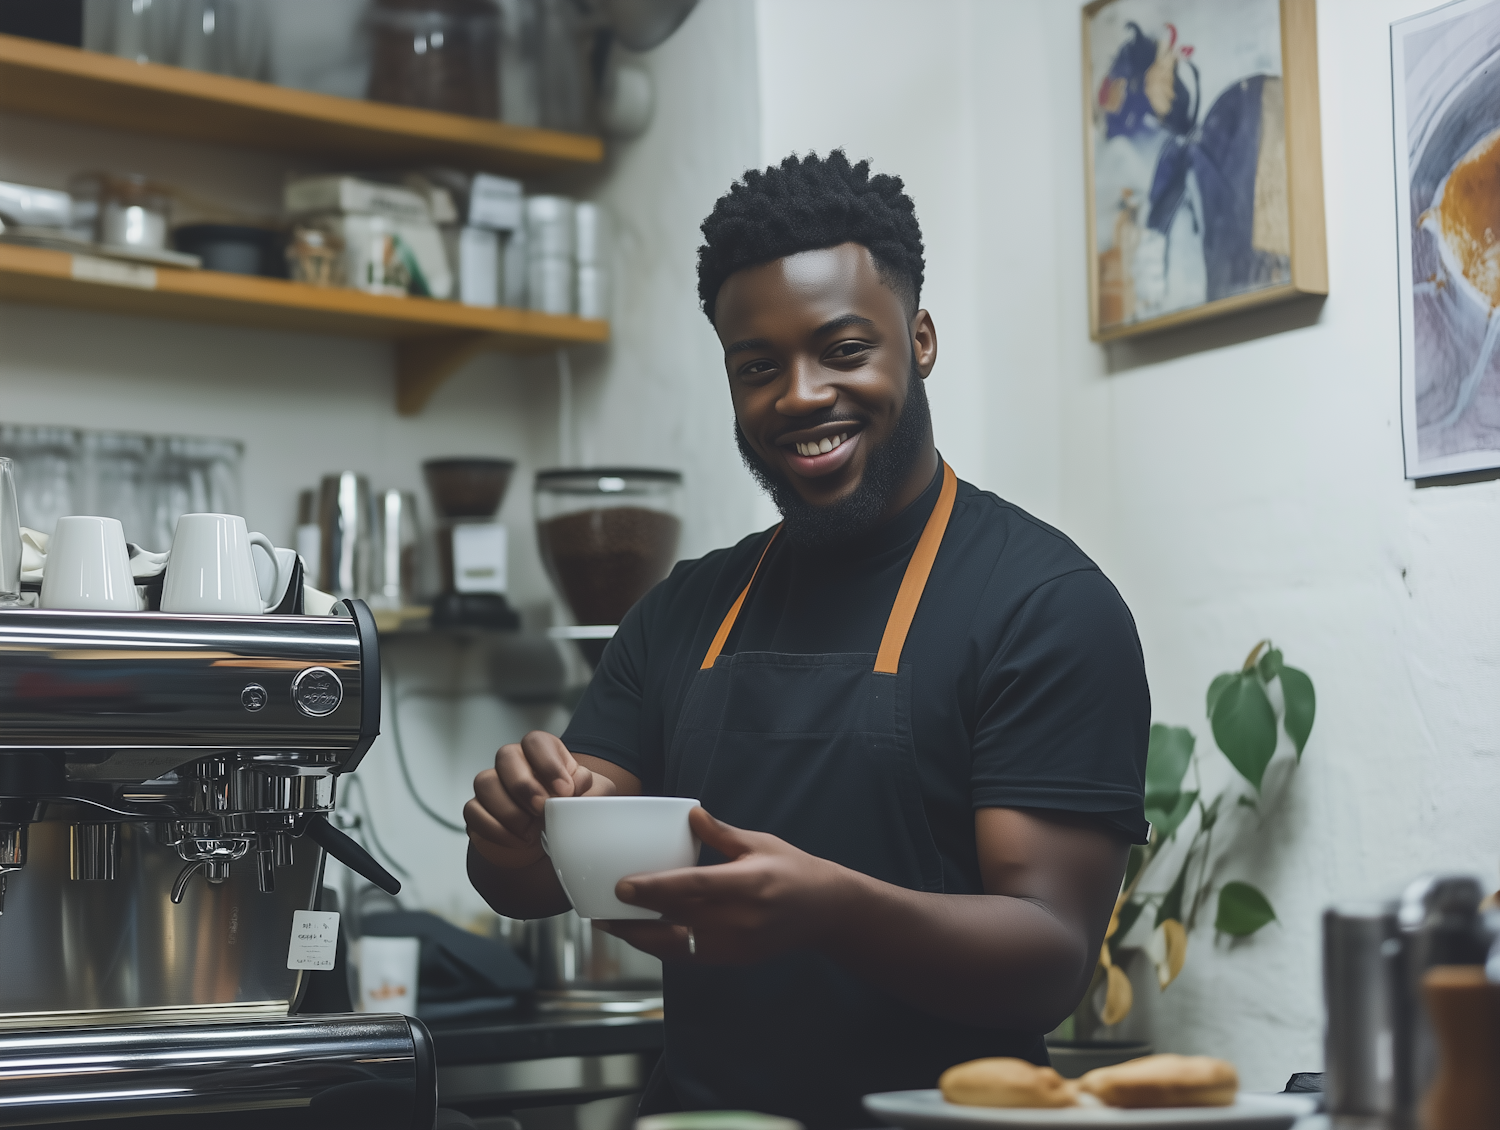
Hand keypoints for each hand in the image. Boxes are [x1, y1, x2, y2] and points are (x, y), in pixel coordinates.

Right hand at [464, 731, 614, 869]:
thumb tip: (581, 790)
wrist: (547, 841)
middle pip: (505, 756)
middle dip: (524, 785)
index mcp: (543, 753)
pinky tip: (517, 841)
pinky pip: (473, 811)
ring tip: (530, 832)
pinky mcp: (478, 809)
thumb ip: (594, 790)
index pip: (536, 741)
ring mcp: (493, 784)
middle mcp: (515, 763)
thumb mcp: (592, 798)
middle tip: (542, 810)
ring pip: (485, 782)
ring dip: (509, 810)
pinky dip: (495, 829)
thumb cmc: (568, 810)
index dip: (548, 764)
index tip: (564, 791)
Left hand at [597, 807, 850, 963]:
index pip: (693, 888)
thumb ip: (721, 834)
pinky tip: (642, 937)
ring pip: (679, 946)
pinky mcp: (735, 958)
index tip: (622, 886)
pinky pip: (691, 957)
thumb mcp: (760, 843)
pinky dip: (663, 948)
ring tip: (611, 926)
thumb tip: (689, 814)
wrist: (826, 912)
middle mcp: (740, 918)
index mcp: (747, 883)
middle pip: (678, 920)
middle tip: (599, 909)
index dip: (655, 889)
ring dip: (642, 938)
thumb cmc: (792, 870)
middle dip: (635, 918)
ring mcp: (737, 943)